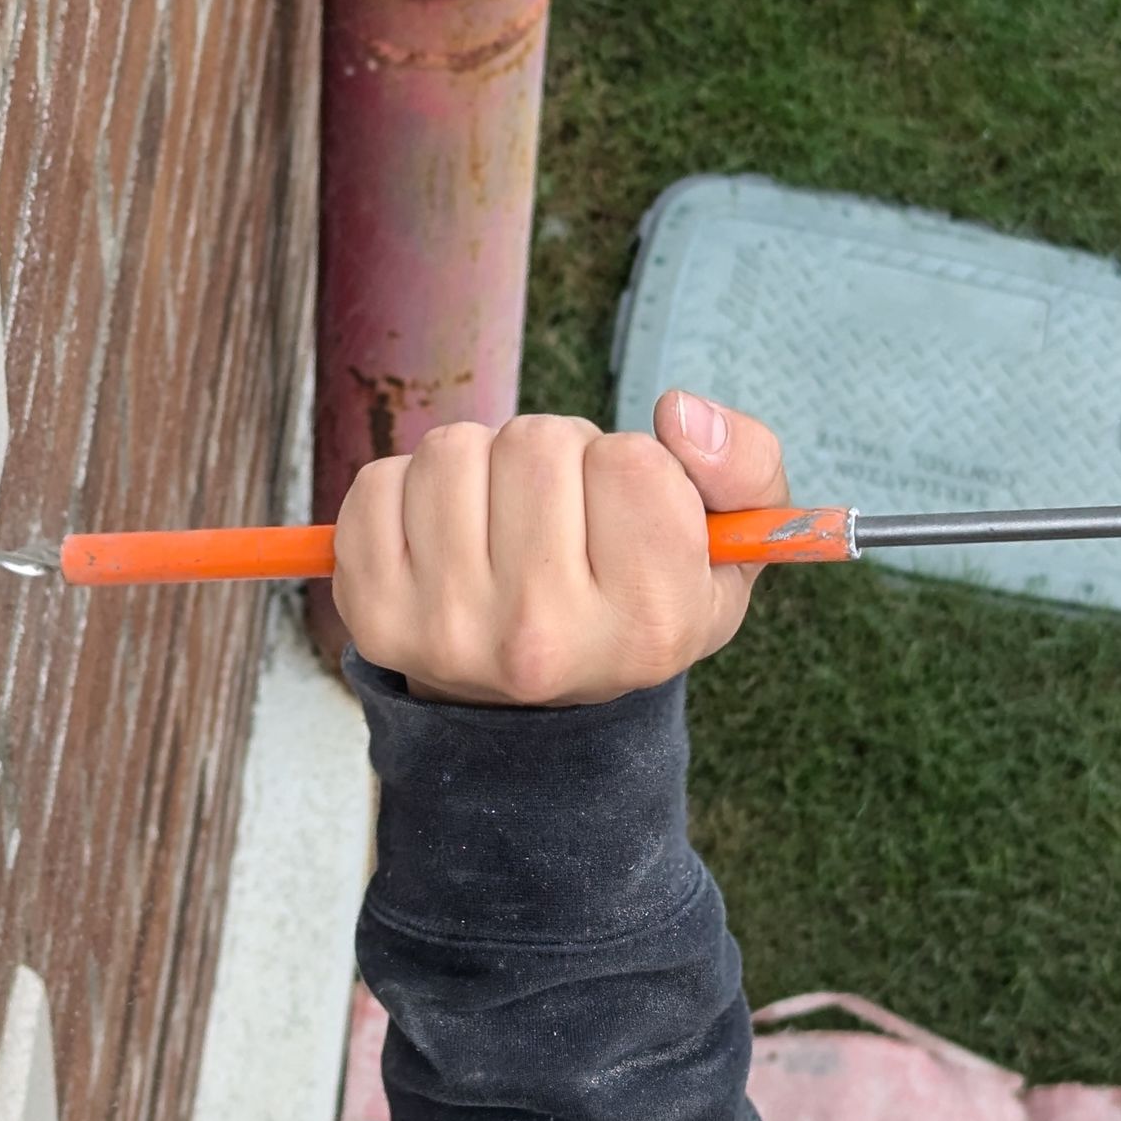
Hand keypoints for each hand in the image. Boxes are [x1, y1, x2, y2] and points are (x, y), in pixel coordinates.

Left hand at [330, 390, 788, 704]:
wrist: (530, 710)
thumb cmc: (630, 606)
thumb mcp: (725, 555)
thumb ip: (746, 468)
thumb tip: (679, 411)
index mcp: (646, 624)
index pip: (632, 460)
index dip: (630, 469)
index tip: (622, 521)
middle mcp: (543, 638)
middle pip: (538, 442)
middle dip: (552, 459)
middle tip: (558, 523)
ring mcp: (448, 629)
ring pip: (454, 449)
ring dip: (479, 468)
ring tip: (499, 528)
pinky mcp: (373, 613)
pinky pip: (379, 481)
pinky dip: (408, 491)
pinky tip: (441, 541)